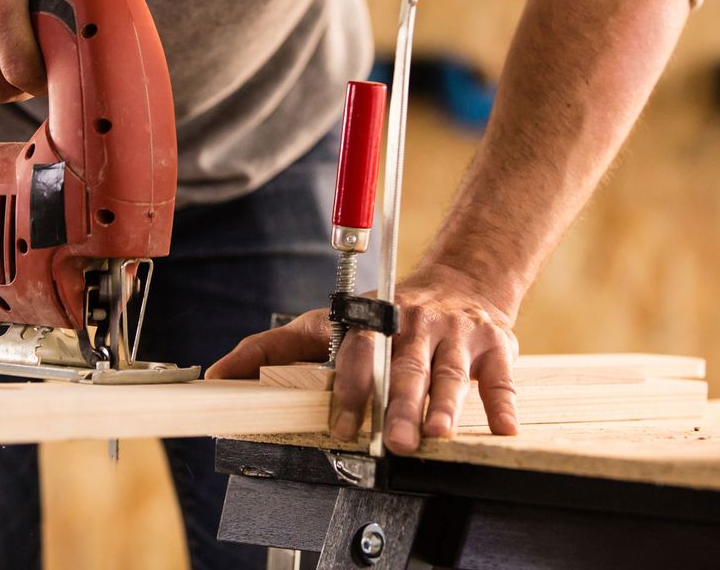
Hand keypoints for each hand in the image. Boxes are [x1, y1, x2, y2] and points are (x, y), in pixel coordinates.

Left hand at [206, 264, 519, 453]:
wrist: (463, 279)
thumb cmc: (388, 315)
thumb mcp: (330, 323)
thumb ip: (274, 348)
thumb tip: (216, 376)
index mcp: (373, 319)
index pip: (359, 352)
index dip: (353, 389)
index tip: (346, 427)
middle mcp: (415, 322)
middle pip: (406, 366)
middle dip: (400, 403)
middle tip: (396, 441)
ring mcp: (457, 333)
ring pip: (450, 371)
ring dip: (446, 405)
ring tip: (439, 435)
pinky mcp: (495, 344)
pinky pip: (500, 376)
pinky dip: (502, 404)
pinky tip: (502, 429)